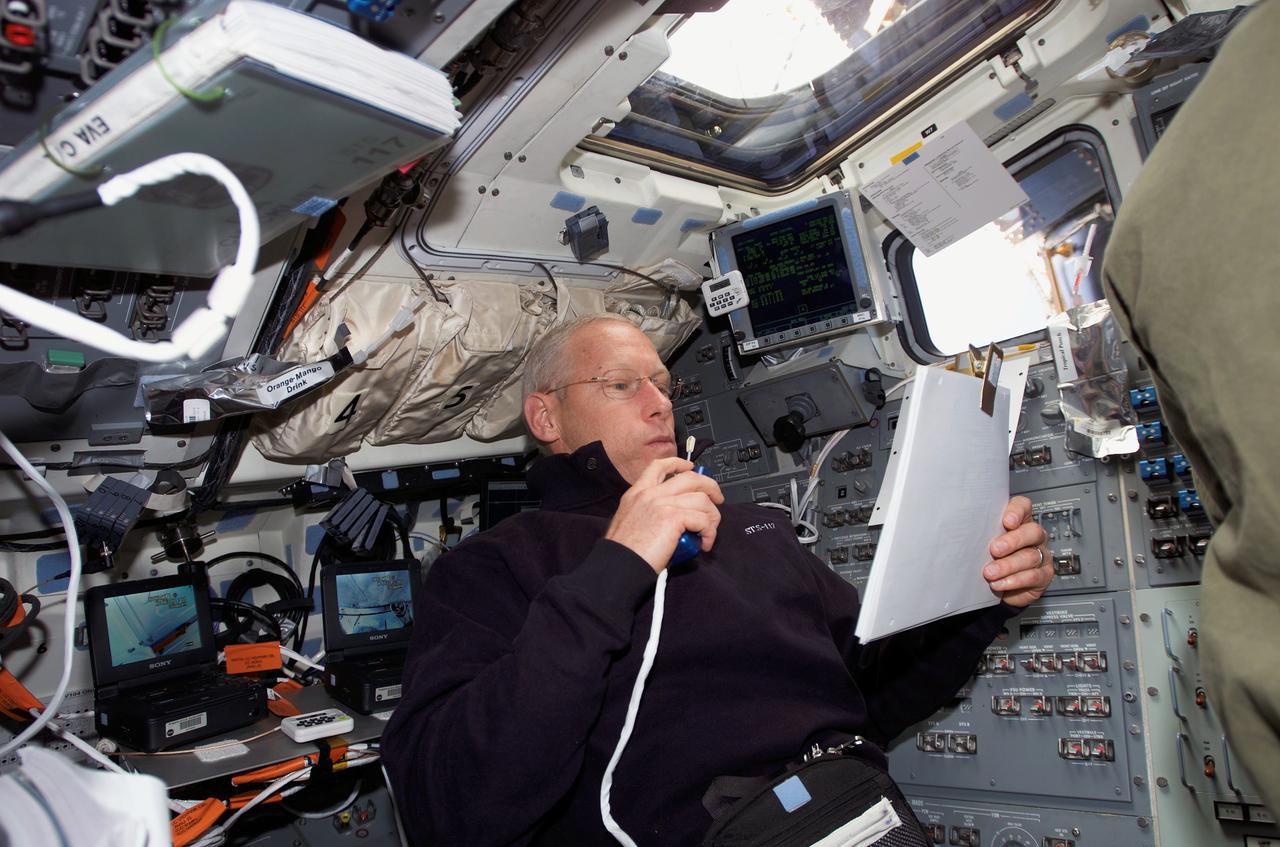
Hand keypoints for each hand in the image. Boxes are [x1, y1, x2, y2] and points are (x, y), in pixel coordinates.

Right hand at [605, 457, 723, 572]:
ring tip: (708, 532)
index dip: (679, 463)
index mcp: (637, 493)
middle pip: (690, 477)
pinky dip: (710, 532)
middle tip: (716, 500)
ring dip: (712, 516)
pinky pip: (703, 519)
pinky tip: (704, 543)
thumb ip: (649, 513)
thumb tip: (674, 519)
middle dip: (710, 487)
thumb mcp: (629, 521)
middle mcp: (650, 494)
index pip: (659, 466)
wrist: (618, 564)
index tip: (690, 467)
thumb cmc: (623, 551)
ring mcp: (662, 503)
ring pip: (702, 499)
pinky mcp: (673, 518)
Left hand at [982, 496, 1052, 607]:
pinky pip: (1033, 576)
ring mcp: (1040, 555)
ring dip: (1008, 565)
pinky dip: (1015, 580)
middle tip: (994, 549)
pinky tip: (1000, 583)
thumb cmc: (987, 557)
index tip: (1007, 521)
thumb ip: (978, 532)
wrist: (995, 585)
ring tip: (990, 572)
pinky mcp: (1043, 576)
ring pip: (1031, 556)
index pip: (1023, 506)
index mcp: (1019, 521)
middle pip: (1032, 532)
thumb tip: (961, 528)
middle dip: (1012, 541)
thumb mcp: (981, 542)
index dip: (1017, 511)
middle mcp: (1033, 536)